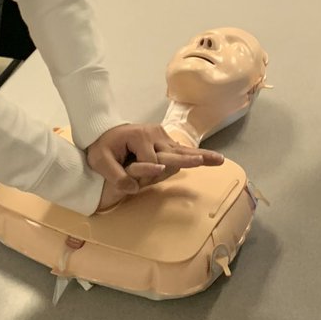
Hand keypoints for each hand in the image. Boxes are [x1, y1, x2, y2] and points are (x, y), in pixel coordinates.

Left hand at [88, 123, 223, 199]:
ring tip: (220, 160)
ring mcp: (161, 136)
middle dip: (192, 159)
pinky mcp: (164, 140)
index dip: (143, 175)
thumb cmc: (101, 147)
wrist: (102, 131)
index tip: (131, 180)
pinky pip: (179, 150)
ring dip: (200, 156)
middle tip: (214, 160)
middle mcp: (154, 133)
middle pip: (174, 153)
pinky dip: (193, 155)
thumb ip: (115, 175)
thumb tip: (133, 188)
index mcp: (139, 136)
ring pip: (181, 151)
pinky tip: (209, 158)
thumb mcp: (100, 161)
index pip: (151, 163)